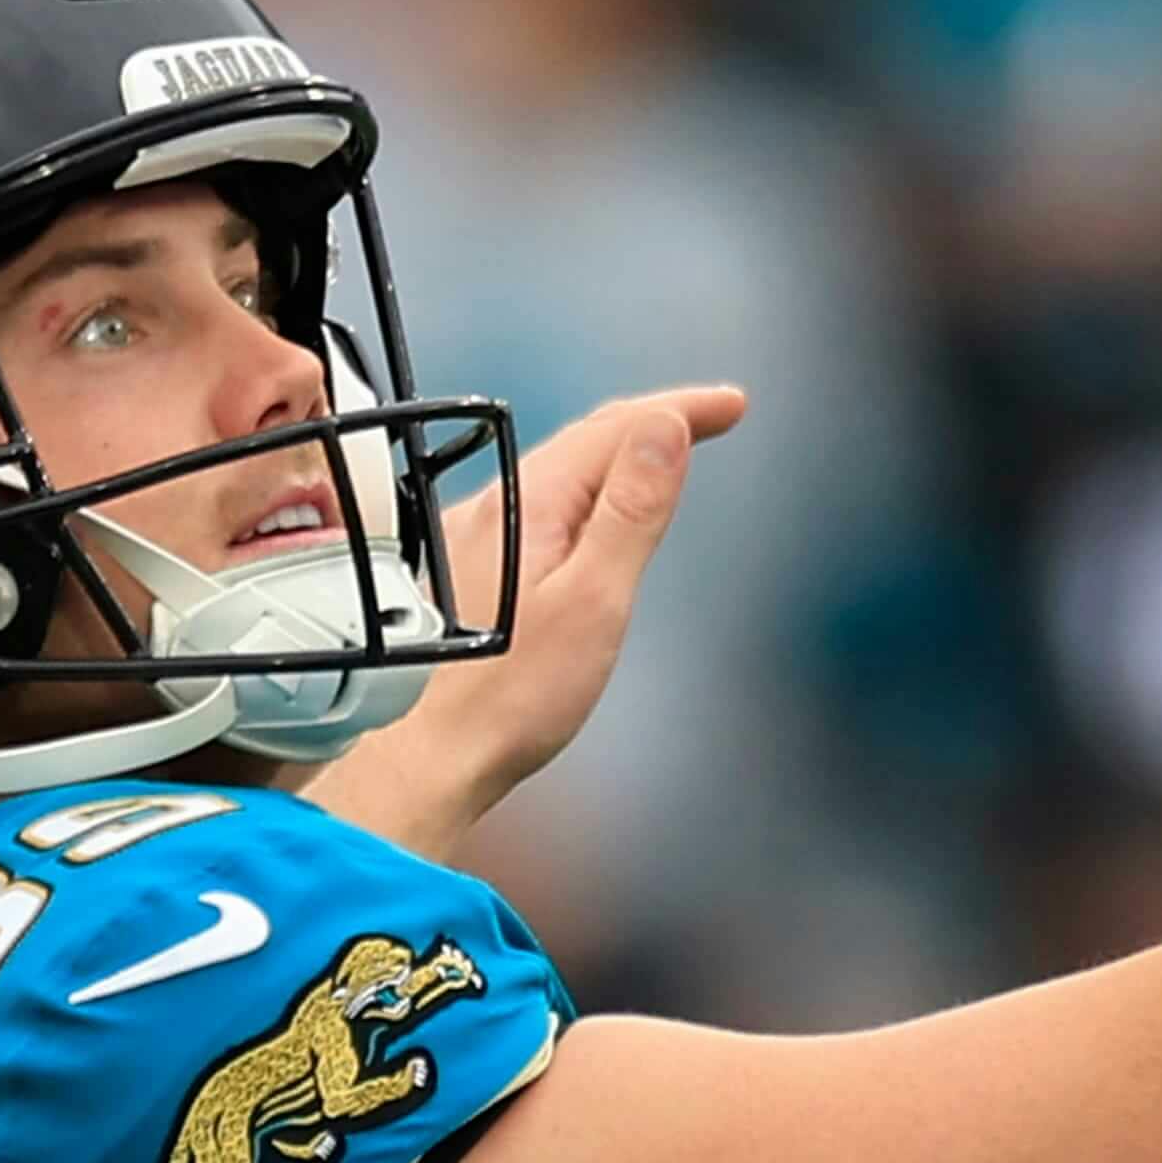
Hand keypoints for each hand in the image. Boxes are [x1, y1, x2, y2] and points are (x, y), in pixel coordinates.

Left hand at [307, 382, 745, 851]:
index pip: (618, 428)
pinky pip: (543, 507)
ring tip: (667, 453)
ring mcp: (477, 537)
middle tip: (716, 418)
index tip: (731, 406)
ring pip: (564, 473)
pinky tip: (599, 514)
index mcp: (530, 503)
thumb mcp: (594, 600)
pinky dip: (589, 493)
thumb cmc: (509, 698)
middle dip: (657, 422)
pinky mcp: (472, 571)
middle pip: (589, 442)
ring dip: (622, 455)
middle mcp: (495, 507)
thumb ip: (632, 511)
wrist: (430, 756)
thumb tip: (666, 431)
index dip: (682, 410)